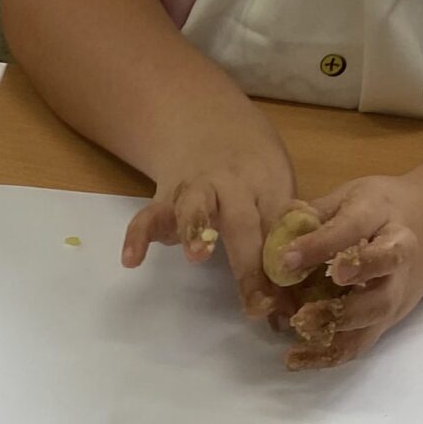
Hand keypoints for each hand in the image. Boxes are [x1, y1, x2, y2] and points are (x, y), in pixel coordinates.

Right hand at [123, 116, 298, 318]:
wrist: (207, 120)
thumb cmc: (250, 170)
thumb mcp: (274, 189)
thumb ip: (279, 238)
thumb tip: (291, 303)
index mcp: (268, 185)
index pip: (281, 229)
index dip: (285, 265)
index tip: (287, 303)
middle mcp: (233, 184)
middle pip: (243, 222)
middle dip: (249, 264)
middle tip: (256, 304)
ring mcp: (196, 189)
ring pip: (197, 205)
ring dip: (198, 228)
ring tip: (197, 257)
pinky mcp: (164, 199)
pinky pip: (148, 216)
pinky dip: (138, 235)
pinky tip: (131, 260)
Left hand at [270, 173, 422, 369]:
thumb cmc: (372, 212)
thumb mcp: (344, 198)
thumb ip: (311, 215)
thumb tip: (280, 228)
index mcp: (381, 213)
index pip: (354, 227)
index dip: (321, 245)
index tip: (286, 260)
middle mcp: (397, 254)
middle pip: (383, 270)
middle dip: (346, 285)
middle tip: (306, 306)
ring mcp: (394, 290)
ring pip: (374, 312)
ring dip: (335, 326)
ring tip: (297, 328)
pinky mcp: (384, 320)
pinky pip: (360, 343)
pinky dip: (328, 355)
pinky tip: (295, 359)